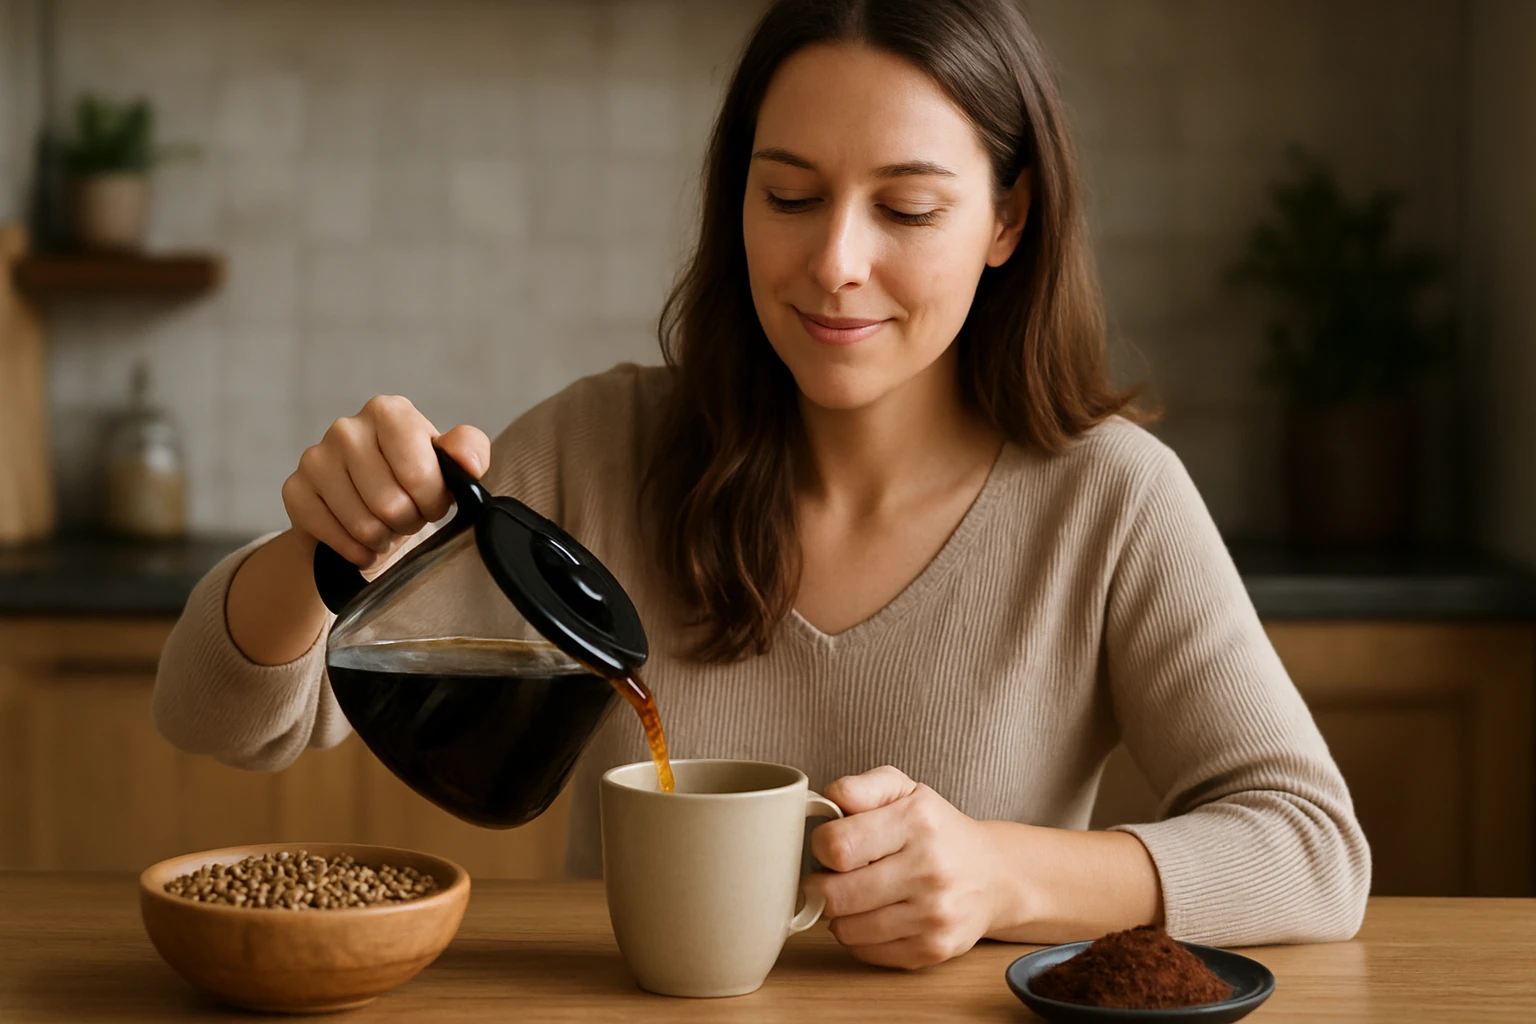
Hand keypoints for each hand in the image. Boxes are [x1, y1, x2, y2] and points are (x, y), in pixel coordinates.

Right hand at [282, 395, 489, 569]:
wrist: (367, 510)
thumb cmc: (412, 483)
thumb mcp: (449, 465)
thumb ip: (468, 452)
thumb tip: (466, 461)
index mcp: (389, 412)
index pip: (418, 472)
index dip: (432, 501)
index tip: (431, 503)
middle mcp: (347, 428)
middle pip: (389, 502)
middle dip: (407, 522)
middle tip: (408, 517)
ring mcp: (316, 457)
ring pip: (361, 524)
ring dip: (382, 538)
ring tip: (386, 527)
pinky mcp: (295, 489)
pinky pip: (332, 535)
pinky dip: (355, 550)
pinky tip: (361, 542)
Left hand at [806, 765, 1003, 968]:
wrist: (993, 875)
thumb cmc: (937, 830)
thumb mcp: (903, 790)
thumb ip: (859, 788)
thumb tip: (826, 802)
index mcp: (917, 820)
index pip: (837, 846)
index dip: (820, 847)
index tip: (830, 846)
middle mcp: (929, 869)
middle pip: (836, 894)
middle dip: (823, 885)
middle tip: (834, 876)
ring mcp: (933, 914)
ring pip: (846, 929)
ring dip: (840, 914)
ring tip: (856, 894)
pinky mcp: (933, 949)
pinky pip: (866, 953)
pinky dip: (860, 937)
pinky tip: (875, 916)